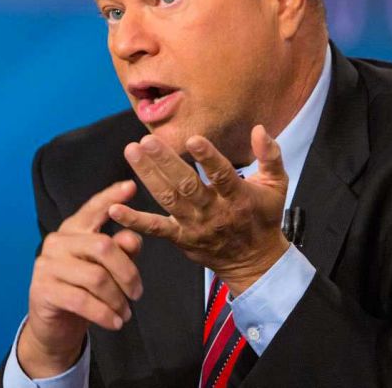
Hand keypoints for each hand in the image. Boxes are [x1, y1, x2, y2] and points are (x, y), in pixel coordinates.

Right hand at [18, 180, 143, 377]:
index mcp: (75, 230)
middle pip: (103, 246)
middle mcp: (58, 241)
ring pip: (96, 277)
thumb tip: (132, 237)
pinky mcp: (42, 290)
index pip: (93, 209)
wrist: (54, 325)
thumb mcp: (108, 269)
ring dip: (117, 299)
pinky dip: (104, 314)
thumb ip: (122, 251)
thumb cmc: (85, 291)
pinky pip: (82, 300)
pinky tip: (115, 322)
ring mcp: (47, 264)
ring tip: (126, 314)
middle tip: (138, 294)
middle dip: (128, 273)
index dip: (111, 197)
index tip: (132, 186)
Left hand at [109, 125, 288, 294]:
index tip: (192, 139)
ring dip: (148, 176)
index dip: (208, 158)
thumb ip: (270, 155)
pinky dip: (134, 220)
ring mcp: (195, 226)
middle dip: (165, 162)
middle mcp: (214, 211)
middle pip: (187, 185)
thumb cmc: (264, 218)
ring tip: (132, 152)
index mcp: (238, 197)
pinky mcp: (181, 238)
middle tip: (147, 141)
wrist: (255, 262)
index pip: (222, 176)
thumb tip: (260, 129)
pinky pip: (155, 229)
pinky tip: (114, 209)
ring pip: (168, 199)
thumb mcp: (277, 185)